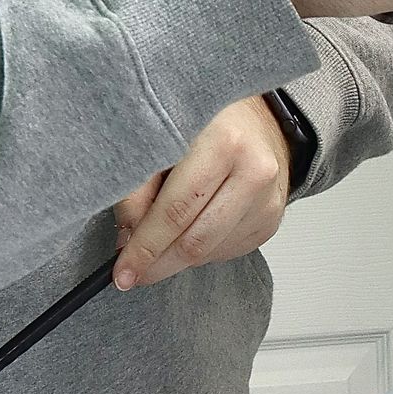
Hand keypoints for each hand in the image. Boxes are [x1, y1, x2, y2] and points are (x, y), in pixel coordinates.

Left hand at [111, 96, 292, 291]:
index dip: (144, 247)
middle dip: (157, 263)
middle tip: (132, 272)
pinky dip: (199, 250)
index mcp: (224, 142)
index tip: (122, 271)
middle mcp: (254, 172)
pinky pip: (225, 252)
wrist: (259, 120)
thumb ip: (138, 186)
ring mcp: (267, 200)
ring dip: (176, 257)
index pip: (176, 211)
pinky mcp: (270, 221)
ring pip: (209, 252)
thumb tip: (127, 237)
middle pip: (195, 241)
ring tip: (157, 243)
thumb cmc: (207, 123)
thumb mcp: (162, 137)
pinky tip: (188, 230)